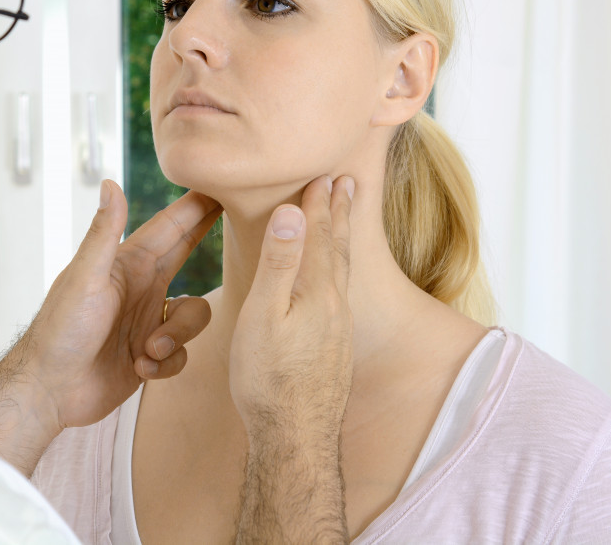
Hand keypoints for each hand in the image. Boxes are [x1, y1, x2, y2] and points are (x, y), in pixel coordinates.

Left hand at [22, 180, 220, 428]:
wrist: (49, 390)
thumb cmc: (61, 330)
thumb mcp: (85, 278)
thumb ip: (104, 233)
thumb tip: (110, 182)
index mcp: (129, 264)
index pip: (171, 226)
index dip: (197, 205)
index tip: (225, 182)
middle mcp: (143, 287)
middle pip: (188, 255)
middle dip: (208, 241)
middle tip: (245, 223)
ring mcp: (147, 321)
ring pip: (194, 316)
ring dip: (177, 335)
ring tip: (149, 350)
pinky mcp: (150, 355)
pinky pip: (182, 354)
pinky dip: (165, 364)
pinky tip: (139, 369)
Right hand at [230, 175, 353, 542]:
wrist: (295, 437)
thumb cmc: (268, 377)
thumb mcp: (264, 314)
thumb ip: (280, 263)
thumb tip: (294, 212)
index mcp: (317, 292)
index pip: (319, 235)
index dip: (319, 203)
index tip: (322, 173)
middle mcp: (335, 306)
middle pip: (339, 248)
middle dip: (339, 213)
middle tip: (346, 182)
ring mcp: (338, 330)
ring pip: (342, 272)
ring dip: (342, 239)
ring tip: (343, 220)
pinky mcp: (334, 350)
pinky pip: (340, 293)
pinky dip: (338, 270)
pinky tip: (333, 282)